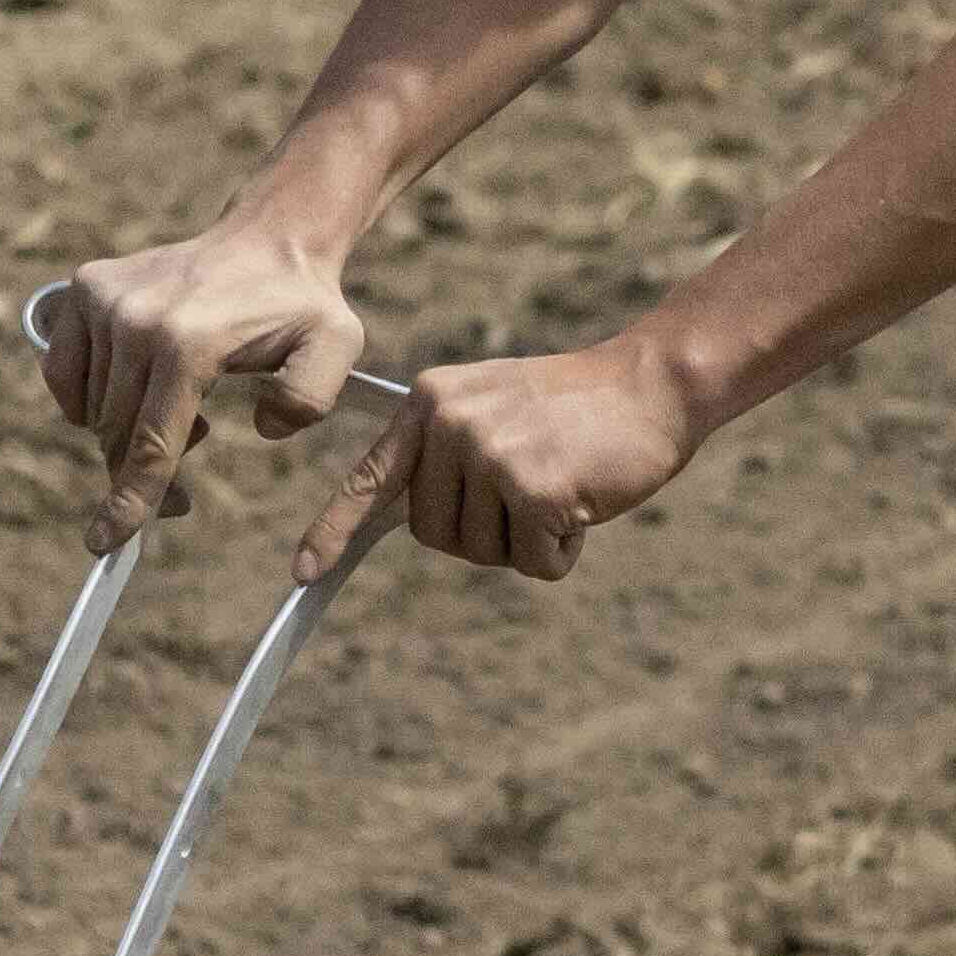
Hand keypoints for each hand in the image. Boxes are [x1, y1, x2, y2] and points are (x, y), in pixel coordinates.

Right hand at [30, 206, 371, 541]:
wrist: (270, 238)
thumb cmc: (302, 305)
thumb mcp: (335, 350)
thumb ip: (309, 400)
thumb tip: (262, 425)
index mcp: (187, 342)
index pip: (152, 443)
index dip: (131, 502)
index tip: (105, 542)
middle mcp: (134, 319)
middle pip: (118, 434)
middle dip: (142, 476)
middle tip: (184, 494)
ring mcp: (103, 300)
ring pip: (93, 410)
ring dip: (130, 430)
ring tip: (186, 412)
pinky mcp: (84, 288)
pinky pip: (63, 373)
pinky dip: (89, 399)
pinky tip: (137, 392)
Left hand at [308, 334, 702, 583]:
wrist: (652, 382)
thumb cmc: (576, 407)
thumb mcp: (492, 409)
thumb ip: (447, 453)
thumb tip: (413, 519)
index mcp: (430, 402)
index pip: (371, 478)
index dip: (334, 529)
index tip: (303, 573)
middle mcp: (449, 424)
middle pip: (434, 534)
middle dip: (483, 533)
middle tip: (531, 489)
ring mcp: (490, 455)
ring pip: (483, 553)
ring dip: (527, 540)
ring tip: (562, 485)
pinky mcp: (535, 488)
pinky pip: (532, 563)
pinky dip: (563, 551)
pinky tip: (585, 504)